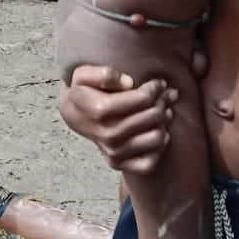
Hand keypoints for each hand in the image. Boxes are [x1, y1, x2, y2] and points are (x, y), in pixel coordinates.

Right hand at [58, 65, 177, 173]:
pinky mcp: (118, 164)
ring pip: (157, 138)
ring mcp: (113, 152)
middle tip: (165, 94)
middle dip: (163, 101)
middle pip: (153, 117)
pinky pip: (150, 162)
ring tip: (163, 110)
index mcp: (98, 110)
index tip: (158, 83)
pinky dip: (158, 147)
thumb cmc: (83, 92)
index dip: (155, 88)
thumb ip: (104, 73)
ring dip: (164, 122)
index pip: (142, 99)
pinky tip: (155, 130)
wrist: (73, 116)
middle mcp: (107, 134)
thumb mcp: (84, 74)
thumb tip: (128, 82)